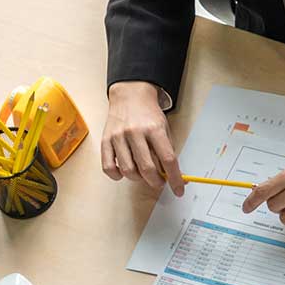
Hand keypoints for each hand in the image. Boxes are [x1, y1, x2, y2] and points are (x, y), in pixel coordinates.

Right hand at [102, 81, 184, 196]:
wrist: (130, 95)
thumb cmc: (148, 113)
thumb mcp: (164, 128)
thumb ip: (167, 151)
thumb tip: (174, 176)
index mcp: (154, 129)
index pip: (168, 159)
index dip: (175, 178)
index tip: (178, 189)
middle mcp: (135, 132)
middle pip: (147, 169)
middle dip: (156, 182)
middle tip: (159, 182)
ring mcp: (119, 137)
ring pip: (128, 171)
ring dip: (138, 179)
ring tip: (142, 174)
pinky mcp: (106, 141)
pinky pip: (109, 168)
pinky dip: (117, 176)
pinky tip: (124, 171)